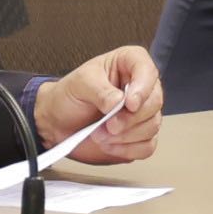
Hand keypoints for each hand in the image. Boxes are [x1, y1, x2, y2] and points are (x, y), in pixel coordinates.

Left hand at [32, 45, 163, 164]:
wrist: (58, 122)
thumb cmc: (69, 96)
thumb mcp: (79, 84)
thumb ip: (100, 90)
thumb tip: (118, 102)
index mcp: (129, 64)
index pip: (148, 71)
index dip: (142, 88)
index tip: (128, 103)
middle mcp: (140, 87)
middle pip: (154, 102)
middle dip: (130, 118)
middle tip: (108, 124)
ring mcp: (142, 113)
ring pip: (152, 125)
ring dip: (125, 135)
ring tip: (100, 134)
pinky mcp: (139, 136)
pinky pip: (147, 146)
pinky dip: (127, 149)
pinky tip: (110, 145)